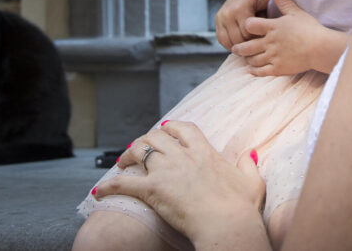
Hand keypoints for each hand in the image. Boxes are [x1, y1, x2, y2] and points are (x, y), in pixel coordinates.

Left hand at [96, 121, 268, 249]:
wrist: (227, 223)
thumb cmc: (241, 208)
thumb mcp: (252, 182)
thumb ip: (248, 166)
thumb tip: (248, 154)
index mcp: (204, 152)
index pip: (182, 128)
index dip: (170, 127)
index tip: (164, 130)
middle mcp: (183, 156)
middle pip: (156, 136)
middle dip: (145, 140)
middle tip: (138, 149)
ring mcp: (167, 171)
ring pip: (139, 151)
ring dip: (127, 155)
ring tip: (121, 163)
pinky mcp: (153, 189)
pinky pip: (124, 183)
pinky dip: (109, 186)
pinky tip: (99, 191)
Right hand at [215, 0, 276, 49]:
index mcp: (240, 9)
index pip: (248, 34)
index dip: (257, 39)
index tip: (265, 38)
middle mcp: (227, 14)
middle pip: (238, 40)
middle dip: (249, 45)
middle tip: (259, 45)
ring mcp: (220, 18)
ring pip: (229, 42)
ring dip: (239, 47)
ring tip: (250, 46)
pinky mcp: (217, 22)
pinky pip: (222, 40)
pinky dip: (230, 44)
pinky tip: (240, 44)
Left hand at [233, 0, 348, 75]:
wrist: (321, 48)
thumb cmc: (310, 29)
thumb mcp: (296, 12)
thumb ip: (284, 1)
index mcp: (273, 27)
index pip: (250, 25)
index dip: (247, 26)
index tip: (247, 28)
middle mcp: (270, 42)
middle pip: (246, 46)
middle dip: (239, 47)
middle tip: (236, 48)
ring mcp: (273, 56)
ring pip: (252, 59)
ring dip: (247, 59)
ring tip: (246, 58)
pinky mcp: (278, 69)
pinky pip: (261, 71)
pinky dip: (254, 71)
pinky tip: (252, 69)